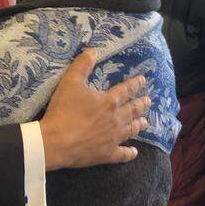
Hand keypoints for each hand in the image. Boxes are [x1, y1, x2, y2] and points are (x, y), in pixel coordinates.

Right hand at [40, 49, 149, 169]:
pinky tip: (134, 152)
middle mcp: (116, 119)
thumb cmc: (63, 111)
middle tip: (149, 101)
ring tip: (145, 122)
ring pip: (131, 130)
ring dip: (139, 124)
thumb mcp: (70, 82)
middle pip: (134, 110)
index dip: (136, 84)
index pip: (127, 90)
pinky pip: (123, 154)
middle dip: (142, 104)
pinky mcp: (107, 154)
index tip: (143, 80)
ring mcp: (113, 138)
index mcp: (109, 101)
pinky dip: (130, 153)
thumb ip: (82, 65)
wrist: (55, 142)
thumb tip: (93, 50)